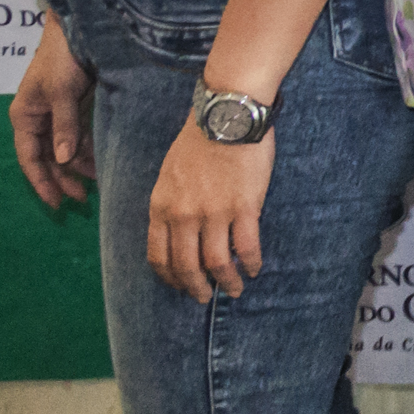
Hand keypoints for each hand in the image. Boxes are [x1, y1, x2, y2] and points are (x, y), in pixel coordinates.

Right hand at [10, 20, 94, 207]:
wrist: (81, 26)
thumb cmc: (63, 57)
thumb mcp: (62, 92)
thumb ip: (64, 126)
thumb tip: (64, 160)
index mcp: (26, 116)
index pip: (30, 158)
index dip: (42, 181)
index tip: (56, 203)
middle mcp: (39, 117)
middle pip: (48, 156)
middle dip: (63, 177)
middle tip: (82, 198)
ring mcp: (58, 111)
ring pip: (65, 147)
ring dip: (79, 164)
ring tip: (97, 182)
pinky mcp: (77, 104)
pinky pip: (79, 133)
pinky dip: (88, 147)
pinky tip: (101, 160)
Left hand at [147, 119, 274, 303]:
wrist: (226, 116)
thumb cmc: (199, 139)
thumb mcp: (169, 174)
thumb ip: (170, 204)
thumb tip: (179, 229)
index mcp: (161, 208)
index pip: (159, 257)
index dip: (170, 277)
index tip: (180, 285)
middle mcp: (184, 216)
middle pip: (187, 266)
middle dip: (196, 288)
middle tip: (204, 297)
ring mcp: (214, 213)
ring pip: (217, 263)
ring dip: (226, 282)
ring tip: (234, 289)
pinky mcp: (244, 207)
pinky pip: (246, 246)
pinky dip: (251, 262)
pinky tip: (254, 268)